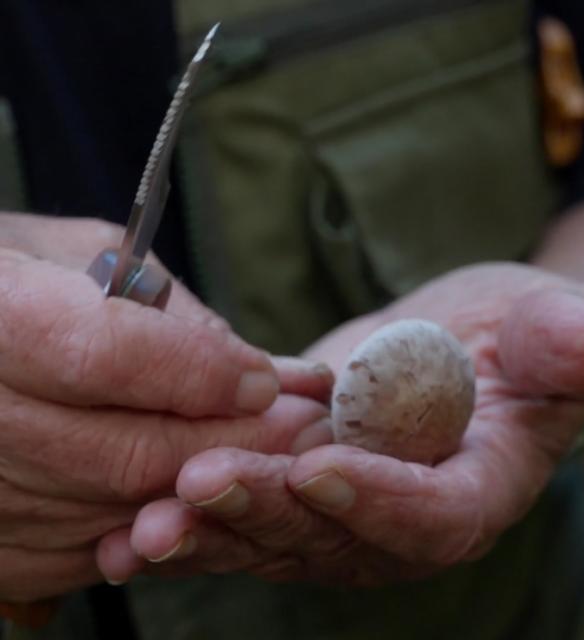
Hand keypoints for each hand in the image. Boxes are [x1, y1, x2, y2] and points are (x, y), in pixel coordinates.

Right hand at [0, 245, 331, 602]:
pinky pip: (96, 546)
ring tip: (280, 458)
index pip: (109, 358)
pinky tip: (205, 484)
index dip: (202, 374)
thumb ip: (171, 316)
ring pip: (122, 507)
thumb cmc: (21, 273)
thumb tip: (256, 376)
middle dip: (236, 442)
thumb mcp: (93, 258)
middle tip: (308, 428)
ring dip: (213, 486)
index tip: (269, 381)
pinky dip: (163, 516)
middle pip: (128, 453)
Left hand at [104, 263, 583, 585]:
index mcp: (471, 490)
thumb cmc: (514, 340)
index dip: (380, 499)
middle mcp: (398, 515)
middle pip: (332, 535)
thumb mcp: (547, 331)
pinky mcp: (294, 481)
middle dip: (266, 513)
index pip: (432, 516)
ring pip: (273, 534)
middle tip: (198, 487)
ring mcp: (340, 506)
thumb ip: (565, 347)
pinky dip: (190, 518)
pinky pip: (242, 511)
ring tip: (144, 524)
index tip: (320, 466)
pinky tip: (127, 526)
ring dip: (209, 529)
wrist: (462, 348)